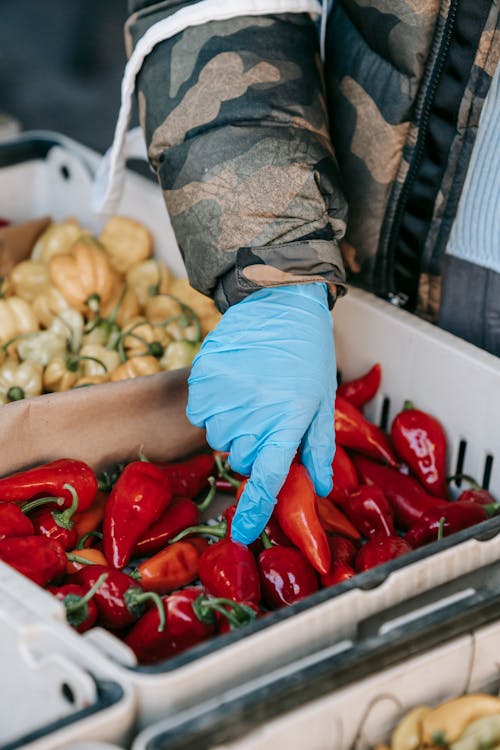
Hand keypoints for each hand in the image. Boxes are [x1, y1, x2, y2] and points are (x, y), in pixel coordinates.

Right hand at [187, 283, 335, 543]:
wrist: (277, 305)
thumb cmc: (307, 354)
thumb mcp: (322, 400)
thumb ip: (319, 447)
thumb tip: (318, 487)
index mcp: (289, 420)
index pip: (269, 478)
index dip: (254, 512)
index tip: (241, 537)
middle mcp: (255, 413)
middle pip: (243, 458)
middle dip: (255, 447)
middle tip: (268, 416)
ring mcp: (225, 397)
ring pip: (220, 437)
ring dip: (234, 426)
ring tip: (251, 394)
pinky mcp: (204, 380)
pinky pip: (202, 413)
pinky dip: (215, 407)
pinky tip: (232, 385)